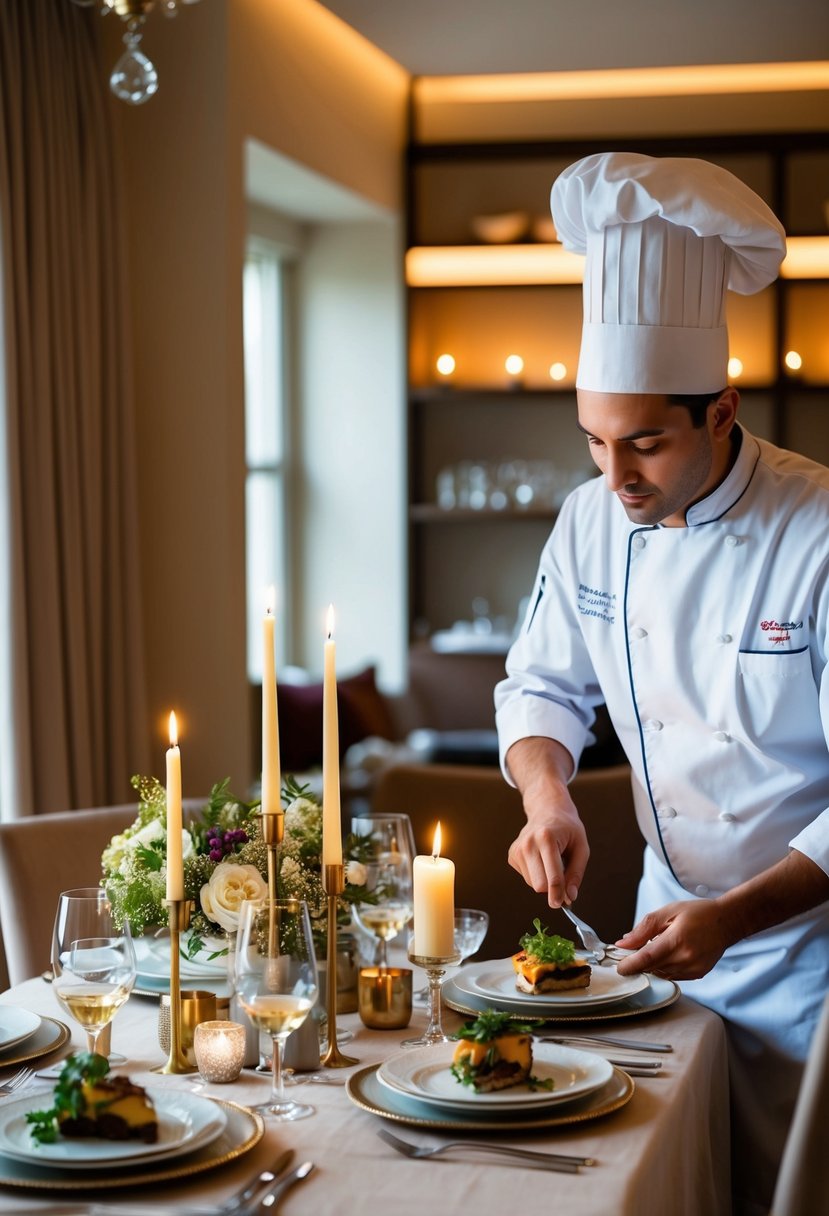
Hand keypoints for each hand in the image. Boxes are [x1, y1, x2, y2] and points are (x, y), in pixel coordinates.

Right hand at [505, 736, 588, 907]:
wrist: (547, 809)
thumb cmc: (567, 827)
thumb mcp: (581, 847)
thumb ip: (576, 873)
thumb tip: (570, 896)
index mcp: (547, 838)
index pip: (552, 877)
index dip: (558, 894)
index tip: (562, 904)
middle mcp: (528, 843)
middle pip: (539, 885)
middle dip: (552, 890)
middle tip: (564, 885)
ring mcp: (517, 849)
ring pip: (533, 884)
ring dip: (545, 880)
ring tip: (552, 861)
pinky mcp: (512, 855)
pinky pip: (527, 878)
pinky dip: (537, 875)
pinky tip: (541, 859)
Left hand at [613, 899, 730, 980]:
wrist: (726, 922)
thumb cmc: (698, 913)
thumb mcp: (668, 912)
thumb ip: (644, 929)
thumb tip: (624, 943)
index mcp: (677, 940)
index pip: (646, 959)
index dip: (629, 965)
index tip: (619, 967)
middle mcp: (686, 958)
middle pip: (651, 968)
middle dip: (638, 962)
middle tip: (634, 950)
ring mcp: (693, 969)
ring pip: (660, 974)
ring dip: (652, 965)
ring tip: (658, 946)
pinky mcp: (697, 974)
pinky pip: (672, 976)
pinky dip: (665, 967)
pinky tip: (670, 953)